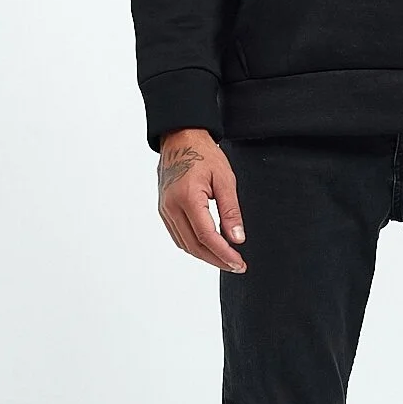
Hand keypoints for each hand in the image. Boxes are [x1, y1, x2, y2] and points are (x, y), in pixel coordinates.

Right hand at [156, 130, 246, 271]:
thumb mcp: (225, 179)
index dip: (223, 253)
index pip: (206, 236)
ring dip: (205, 255)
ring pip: (184, 244)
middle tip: (236, 266)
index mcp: (187, 198)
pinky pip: (178, 235)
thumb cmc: (203, 154)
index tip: (239, 263)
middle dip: (216, 259)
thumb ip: (231, 211)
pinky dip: (194, 245)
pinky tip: (209, 247)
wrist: (180, 138)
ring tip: (226, 259)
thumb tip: (237, 238)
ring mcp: (165, 209)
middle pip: (194, 246)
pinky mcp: (164, 209)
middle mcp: (171, 207)